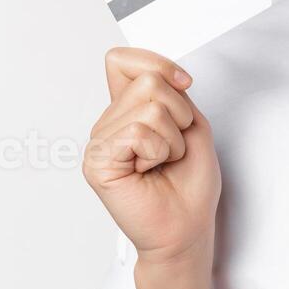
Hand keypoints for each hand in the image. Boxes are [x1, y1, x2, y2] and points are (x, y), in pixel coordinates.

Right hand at [82, 47, 221, 271]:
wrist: (186, 228)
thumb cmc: (190, 184)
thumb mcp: (191, 124)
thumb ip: (171, 92)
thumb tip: (157, 74)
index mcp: (126, 110)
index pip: (121, 60)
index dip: (157, 63)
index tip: (184, 85)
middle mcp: (109, 123)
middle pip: (148, 80)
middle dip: (179, 114)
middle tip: (172, 148)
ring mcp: (100, 142)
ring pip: (149, 107)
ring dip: (171, 138)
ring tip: (161, 162)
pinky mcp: (97, 162)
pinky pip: (138, 132)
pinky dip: (158, 151)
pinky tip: (149, 171)